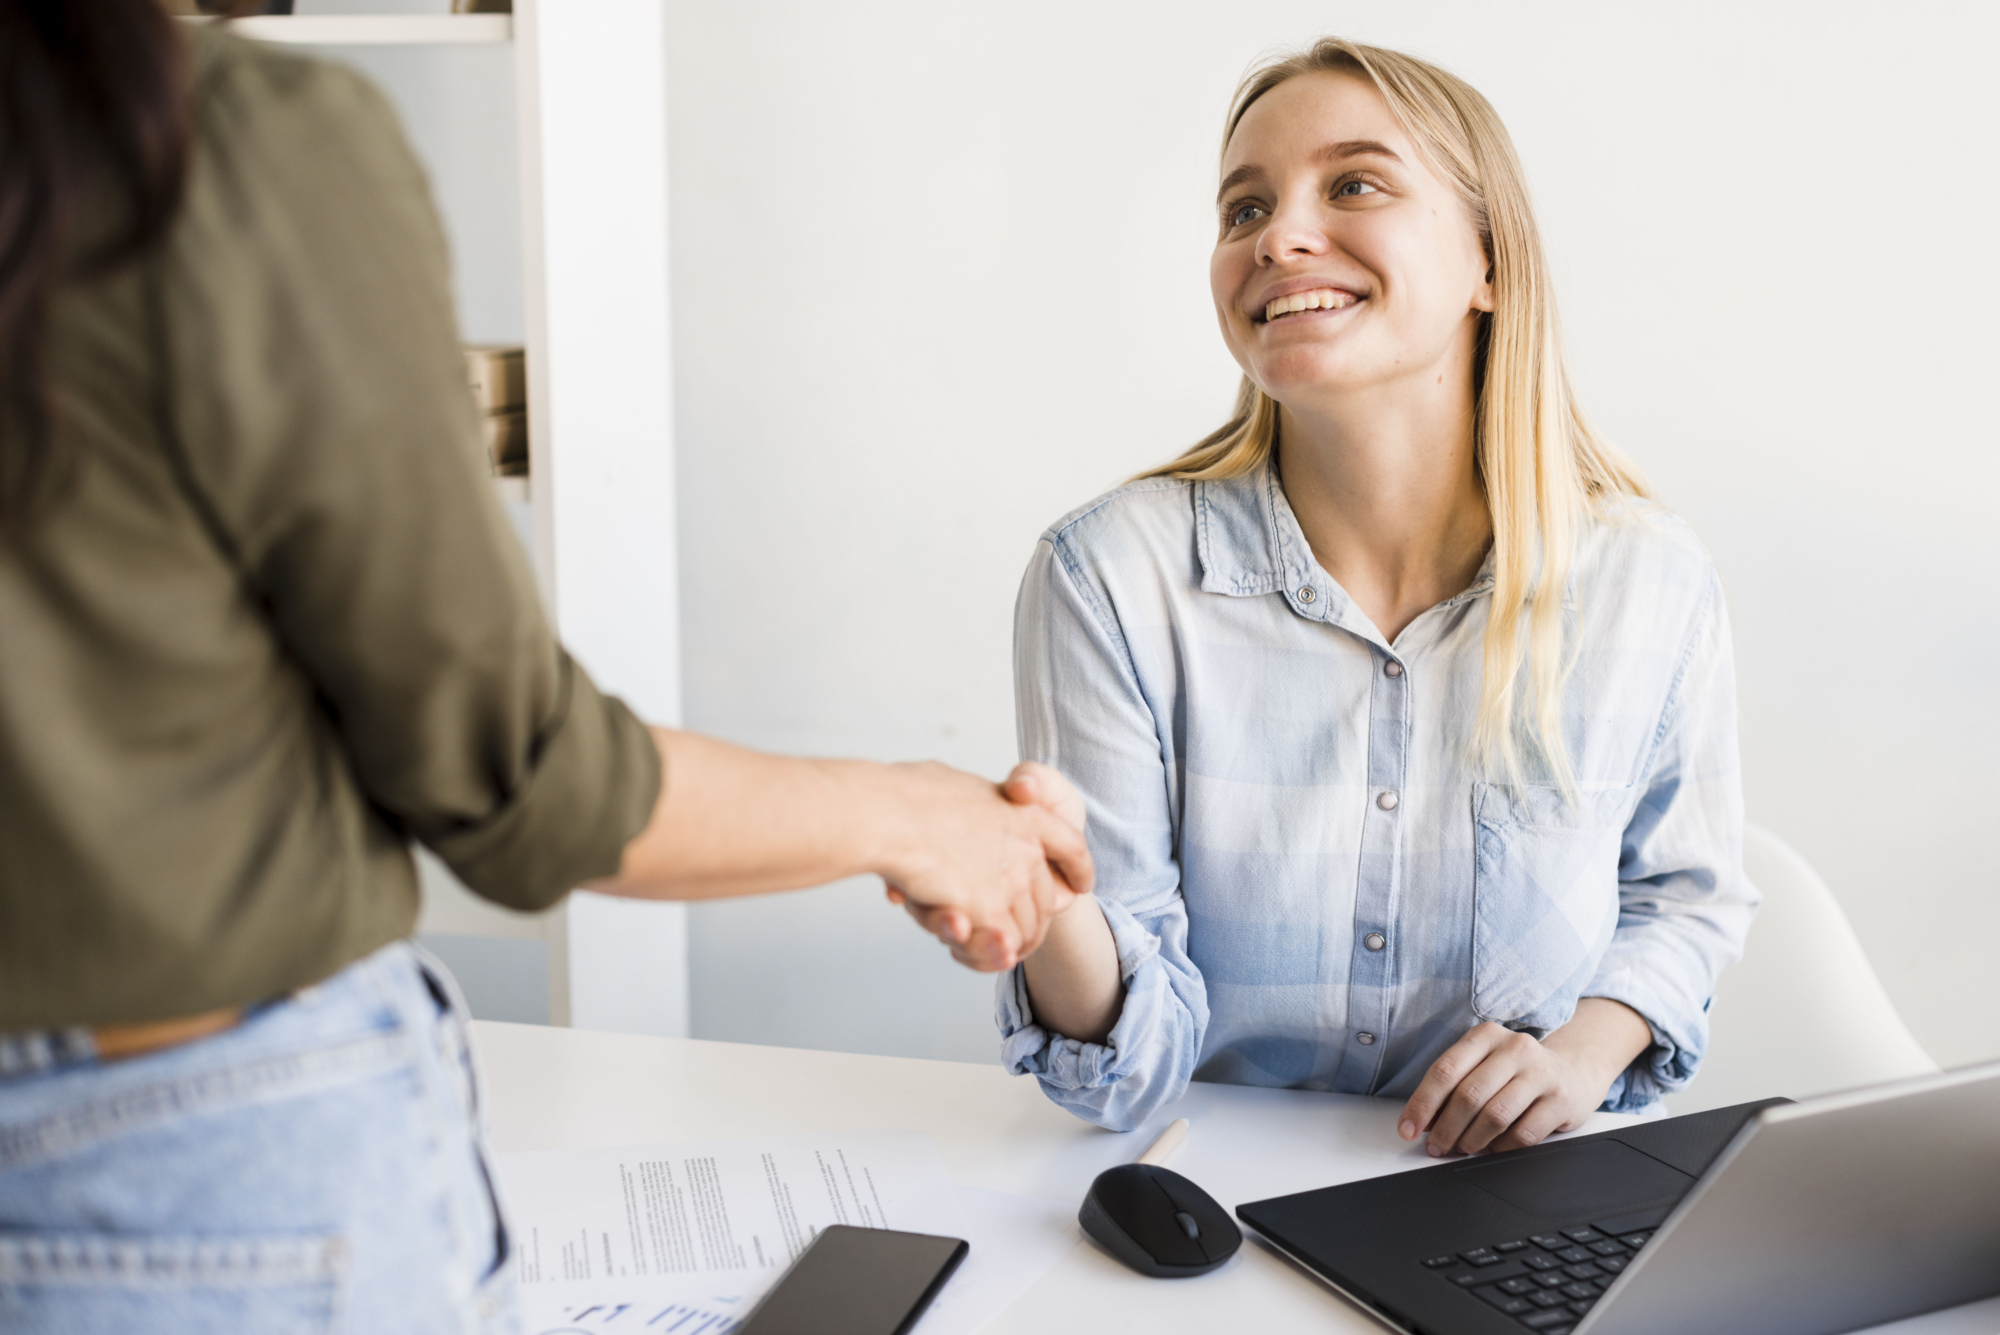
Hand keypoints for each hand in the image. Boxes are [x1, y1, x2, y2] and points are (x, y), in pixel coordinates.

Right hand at [878, 761, 1092, 971]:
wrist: (887, 814)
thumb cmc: (906, 795)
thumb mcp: (955, 784)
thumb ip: (972, 800)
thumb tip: (960, 799)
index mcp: (1027, 813)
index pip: (1071, 846)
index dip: (1079, 868)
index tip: (1081, 884)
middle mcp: (1029, 848)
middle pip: (1047, 900)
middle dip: (1032, 922)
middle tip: (1006, 934)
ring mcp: (1012, 881)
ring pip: (1026, 930)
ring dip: (1003, 942)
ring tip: (973, 939)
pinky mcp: (990, 911)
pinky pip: (1002, 947)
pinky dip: (983, 953)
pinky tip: (963, 944)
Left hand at [1397, 1000, 1650, 1156]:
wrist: (1572, 1074)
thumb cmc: (1515, 1073)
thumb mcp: (1482, 1067)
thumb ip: (1453, 1088)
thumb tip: (1422, 1122)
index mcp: (1486, 1035)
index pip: (1445, 1071)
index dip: (1422, 1104)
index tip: (1408, 1130)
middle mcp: (1514, 1048)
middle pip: (1469, 1095)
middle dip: (1446, 1128)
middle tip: (1436, 1147)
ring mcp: (1541, 1072)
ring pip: (1495, 1116)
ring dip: (1472, 1140)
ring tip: (1463, 1149)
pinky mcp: (1561, 1099)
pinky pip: (1523, 1134)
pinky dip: (1502, 1147)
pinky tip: (1494, 1148)